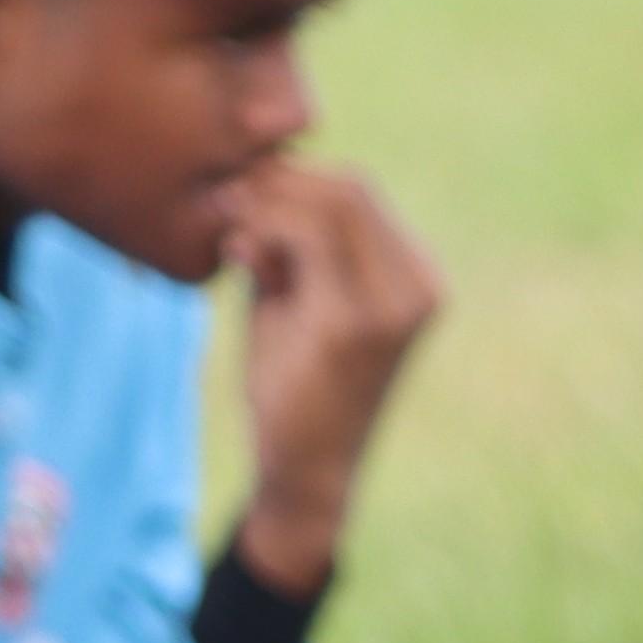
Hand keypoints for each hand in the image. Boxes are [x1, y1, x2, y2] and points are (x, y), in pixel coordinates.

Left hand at [224, 161, 442, 593]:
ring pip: (332, 206)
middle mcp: (419, 286)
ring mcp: (393, 304)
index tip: (238, 180)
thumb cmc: (294, 383)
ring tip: (225, 218)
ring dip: (269, 202)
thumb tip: (252, 180)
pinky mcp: (353, 324)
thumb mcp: (291, 301)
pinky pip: (309, 243)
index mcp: (416, 276)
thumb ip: (283, 246)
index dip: (297, 174)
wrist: (303, 467)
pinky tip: (234, 250)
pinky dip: (265, 230)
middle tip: (223, 192)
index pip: (360, 192)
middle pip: (352, 189)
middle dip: (281, 181)